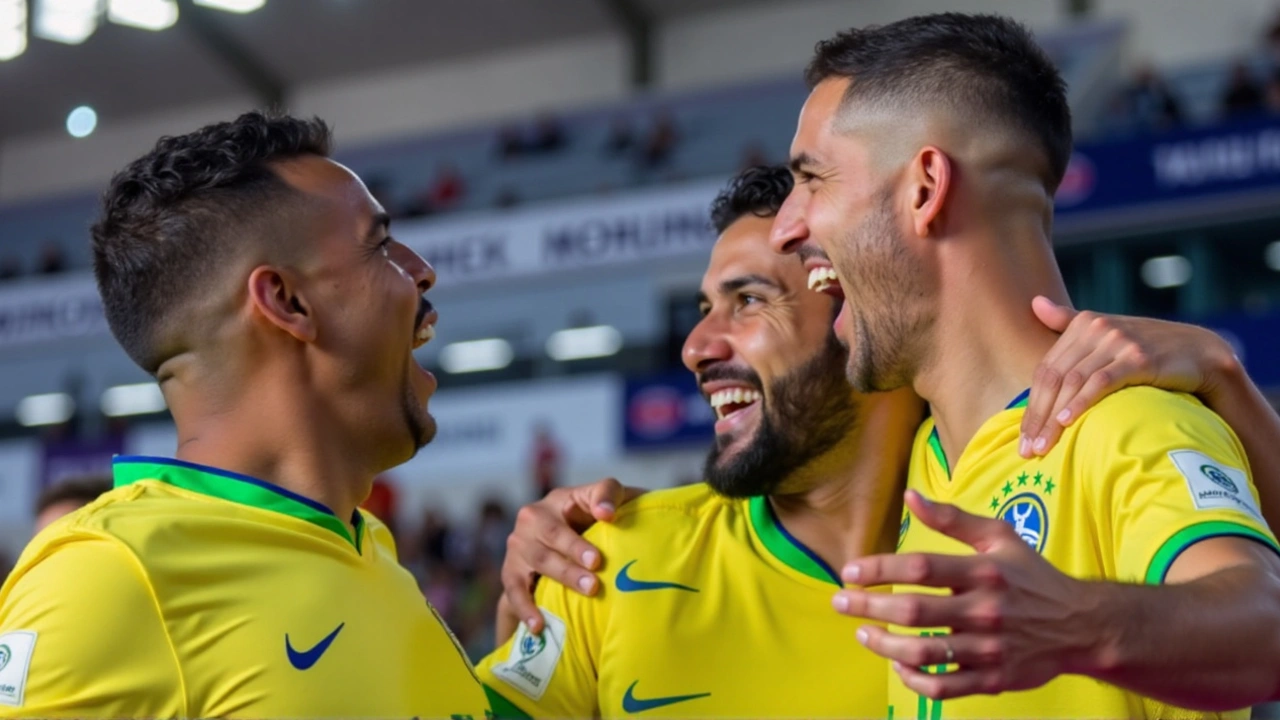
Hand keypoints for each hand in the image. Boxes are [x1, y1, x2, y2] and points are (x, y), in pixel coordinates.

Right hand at [501, 478, 646, 633]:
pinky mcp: (510, 569)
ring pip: (539, 557)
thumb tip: (609, 514)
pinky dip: (526, 607)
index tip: (609, 516)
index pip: (592, 492)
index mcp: (567, 498)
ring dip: (563, 574)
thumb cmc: (592, 532)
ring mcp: (519, 542)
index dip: (600, 501)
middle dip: (576, 548)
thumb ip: (617, 504)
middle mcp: (536, 515)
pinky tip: (539, 625)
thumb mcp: (612, 512)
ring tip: (588, 590)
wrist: (554, 556)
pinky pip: (514, 589)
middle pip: (555, 530)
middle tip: (598, 564)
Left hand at [832, 491, 1099, 699]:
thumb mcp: (999, 537)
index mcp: (984, 572)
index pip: (920, 568)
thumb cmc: (1033, 576)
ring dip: (884, 645)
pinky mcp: (993, 678)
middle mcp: (985, 610)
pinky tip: (897, 665)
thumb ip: (952, 519)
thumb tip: (910, 496)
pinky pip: (944, 686)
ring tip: (863, 634)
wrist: (1082, 625)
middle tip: (840, 603)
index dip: (879, 569)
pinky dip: (914, 680)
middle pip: (914, 611)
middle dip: (868, 607)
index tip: (850, 572)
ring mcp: (989, 649)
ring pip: (924, 652)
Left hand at [1021, 296, 1238, 457]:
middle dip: (1037, 416)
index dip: (1031, 404)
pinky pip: (1102, 381)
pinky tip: (1067, 422)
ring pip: (1073, 382)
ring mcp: (1118, 342)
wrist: (1201, 351)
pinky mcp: (1139, 358)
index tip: (1020, 437)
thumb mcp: (1107, 333)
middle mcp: (1097, 329)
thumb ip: (1069, 323)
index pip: (1046, 370)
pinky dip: (1081, 402)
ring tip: (1042, 446)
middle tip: (1025, 449)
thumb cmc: (1147, 349)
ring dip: (1054, 418)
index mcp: (1084, 324)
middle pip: (1055, 378)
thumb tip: (1034, 302)